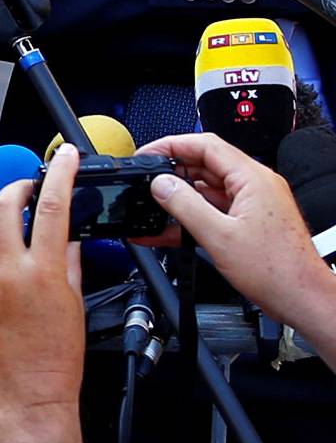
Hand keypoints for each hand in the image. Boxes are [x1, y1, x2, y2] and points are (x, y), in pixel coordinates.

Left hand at [0, 147, 85, 419]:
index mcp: (44, 271)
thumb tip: (70, 234)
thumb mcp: (74, 303)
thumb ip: (70, 261)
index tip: (66, 158)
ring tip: (26, 273)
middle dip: (17, 188)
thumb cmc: (57, 360)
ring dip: (9, 244)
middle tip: (29, 187)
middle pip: (4, 206)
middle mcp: (7, 272)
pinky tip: (8, 299)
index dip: (60, 174)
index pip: (53, 206)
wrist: (28, 396)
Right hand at [142, 131, 335, 337]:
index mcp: (253, 179)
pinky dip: (189, 218)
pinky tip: (165, 231)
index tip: (147, 155)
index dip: (172, 146)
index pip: (206, 146)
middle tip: (143, 184)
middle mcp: (254, 186)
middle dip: (171, 174)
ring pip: (206, 191)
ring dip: (178, 200)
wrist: (300, 297)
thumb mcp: (219, 236)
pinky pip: (212, 211)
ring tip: (149, 211)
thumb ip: (185, 206)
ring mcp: (251, 204)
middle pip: (205, 166)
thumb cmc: (276, 269)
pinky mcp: (247, 223)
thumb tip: (161, 184)